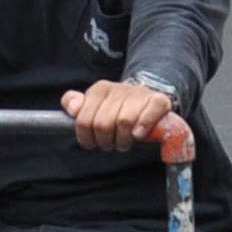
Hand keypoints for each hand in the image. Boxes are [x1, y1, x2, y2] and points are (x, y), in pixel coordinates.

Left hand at [64, 78, 178, 151]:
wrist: (148, 101)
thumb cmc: (116, 110)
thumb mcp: (92, 106)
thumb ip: (73, 104)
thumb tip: (72, 108)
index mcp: (100, 89)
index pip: (84, 120)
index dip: (87, 138)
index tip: (93, 141)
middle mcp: (119, 88)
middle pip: (103, 124)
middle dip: (105, 141)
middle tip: (110, 143)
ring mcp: (140, 93)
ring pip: (124, 121)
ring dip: (123, 140)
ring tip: (124, 141)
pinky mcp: (158, 100)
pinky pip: (149, 113)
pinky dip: (143, 126)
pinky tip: (138, 134)